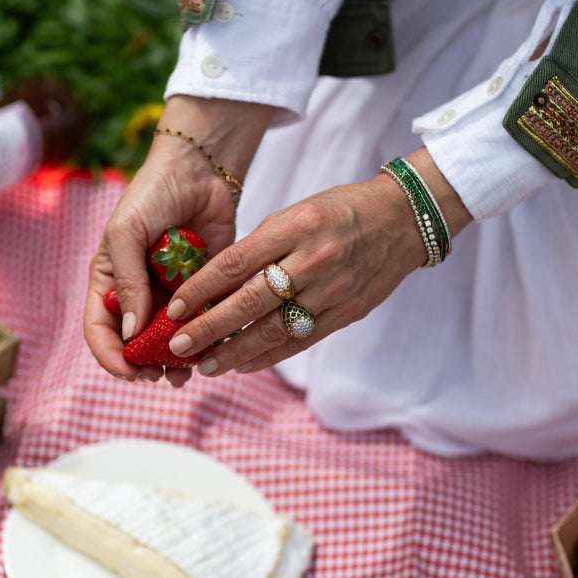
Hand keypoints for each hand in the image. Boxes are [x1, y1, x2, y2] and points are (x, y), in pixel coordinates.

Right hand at [83, 95, 276, 383]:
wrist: (200, 171)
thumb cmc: (152, 194)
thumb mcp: (127, 233)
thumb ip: (127, 281)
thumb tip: (129, 334)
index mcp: (110, 281)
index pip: (100, 329)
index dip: (110, 356)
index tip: (129, 372)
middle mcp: (139, 294)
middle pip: (135, 344)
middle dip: (146, 365)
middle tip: (162, 376)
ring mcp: (171, 295)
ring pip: (170, 341)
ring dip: (177, 361)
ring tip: (187, 372)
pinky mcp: (204, 291)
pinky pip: (203, 324)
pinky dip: (207, 341)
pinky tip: (214, 350)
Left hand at [163, 148, 471, 377]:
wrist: (403, 219)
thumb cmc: (340, 211)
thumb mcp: (296, 213)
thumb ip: (261, 246)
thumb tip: (216, 285)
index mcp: (295, 226)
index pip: (236, 262)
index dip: (201, 289)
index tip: (174, 309)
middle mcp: (314, 259)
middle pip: (251, 302)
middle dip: (210, 329)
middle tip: (178, 347)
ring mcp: (334, 288)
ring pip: (276, 329)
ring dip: (236, 352)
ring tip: (206, 366)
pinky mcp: (349, 312)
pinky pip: (302, 340)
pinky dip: (270, 355)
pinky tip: (244, 365)